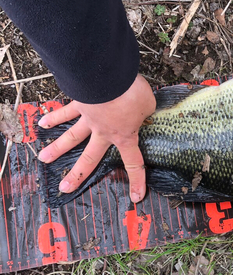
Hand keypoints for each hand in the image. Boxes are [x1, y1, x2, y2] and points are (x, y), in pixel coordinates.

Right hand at [38, 74, 155, 202]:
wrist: (108, 77)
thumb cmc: (131, 93)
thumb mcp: (148, 105)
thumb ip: (145, 112)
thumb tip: (142, 110)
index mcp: (124, 137)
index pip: (134, 163)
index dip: (137, 181)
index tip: (136, 197)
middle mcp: (103, 132)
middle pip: (90, 158)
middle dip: (78, 175)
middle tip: (64, 188)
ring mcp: (89, 119)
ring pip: (71, 138)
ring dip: (56, 149)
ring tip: (43, 159)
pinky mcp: (80, 103)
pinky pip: (65, 112)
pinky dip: (54, 117)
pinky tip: (42, 122)